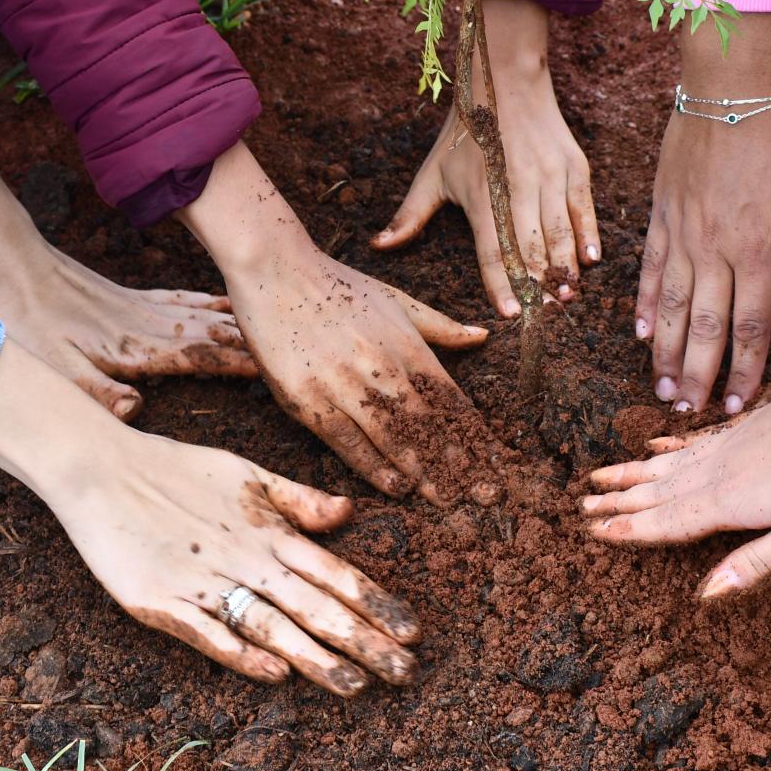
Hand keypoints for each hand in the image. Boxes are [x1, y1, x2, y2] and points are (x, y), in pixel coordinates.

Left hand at [0, 153, 255, 419]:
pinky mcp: (135, 298)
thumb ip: (95, 393)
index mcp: (136, 347)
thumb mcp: (53, 370)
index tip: (276, 366)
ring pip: (207, 314)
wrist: (12, 268)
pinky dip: (212, 300)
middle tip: (300, 347)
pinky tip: (227, 301)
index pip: (199, 356)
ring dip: (242, 321)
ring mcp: (145, 308)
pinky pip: (185, 299)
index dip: (238, 363)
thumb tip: (136, 411)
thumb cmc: (28, 327)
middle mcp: (150, 325)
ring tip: (280, 323)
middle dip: (255, 342)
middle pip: (215, 333)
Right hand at [0, 343, 420, 693]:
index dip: (376, 603)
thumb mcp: (247, 474)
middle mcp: (246, 559)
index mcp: (270, 531)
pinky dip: (242, 654)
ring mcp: (204, 583)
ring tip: (355, 686)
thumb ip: (299, 499)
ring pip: (272, 625)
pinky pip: (209, 633)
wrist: (102, 469)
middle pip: (314, 606)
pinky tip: (274, 674)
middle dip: (363, 641)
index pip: (335, 573)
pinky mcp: (163, 602)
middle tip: (406, 673)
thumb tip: (349, 512)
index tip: (413, 632)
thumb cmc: (178, 470)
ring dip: (315, 658)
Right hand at [180, 143, 495, 502]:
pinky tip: (396, 488)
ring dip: (422, 472)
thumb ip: (439, 325)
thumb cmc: (336, 286)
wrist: (275, 271)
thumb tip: (484, 335)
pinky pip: (347, 441)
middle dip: (459, 463)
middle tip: (484, 495)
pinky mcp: (308, 399)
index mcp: (406, 342)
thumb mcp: (395, 298)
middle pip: (428, 424)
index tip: (494, 462)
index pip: (450, 398)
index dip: (474, 434)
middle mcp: (380, 366)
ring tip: (446, 499)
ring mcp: (343, 385)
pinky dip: (373, 467)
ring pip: (392, 437)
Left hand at [372, 0, 598, 315]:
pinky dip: (588, 236)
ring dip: (566, 267)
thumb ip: (410, 215)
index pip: (493, 251)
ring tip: (569, 296)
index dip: (502, 285)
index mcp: (483, 196)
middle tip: (548, 313)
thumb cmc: (464, 133)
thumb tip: (378, 246)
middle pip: (532, 248)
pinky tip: (591, 261)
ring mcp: (549, 177)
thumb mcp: (432, 174)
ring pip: (560, 233)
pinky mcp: (573, 167)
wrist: (503, 81)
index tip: (511, 314)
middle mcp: (518, 188)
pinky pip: (584, 209)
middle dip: (540, 284)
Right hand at [578, 373, 770, 598]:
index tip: (593, 531)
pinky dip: (670, 445)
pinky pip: (696, 438)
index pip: (668, 521)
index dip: (630, 530)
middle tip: (581, 504)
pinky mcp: (754, 425)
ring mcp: (736, 442)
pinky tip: (657, 444)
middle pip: (660, 489)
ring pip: (671, 462)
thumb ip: (755, 564)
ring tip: (602, 474)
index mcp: (731, 501)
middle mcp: (723, 469)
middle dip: (620, 500)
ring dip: (635, 472)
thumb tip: (704, 595)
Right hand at [639, 16, 770, 414]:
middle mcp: (715, 249)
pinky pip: (650, 270)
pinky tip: (640, 335)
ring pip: (670, 307)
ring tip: (662, 389)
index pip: (752, 327)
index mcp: (758, 250)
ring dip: (666, 354)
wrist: (730, 84)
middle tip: (690, 414)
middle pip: (705, 328)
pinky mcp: (661, 213)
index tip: (740, 404)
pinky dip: (645, 305)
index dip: (746, 370)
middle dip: (698, 376)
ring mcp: (682, 233)